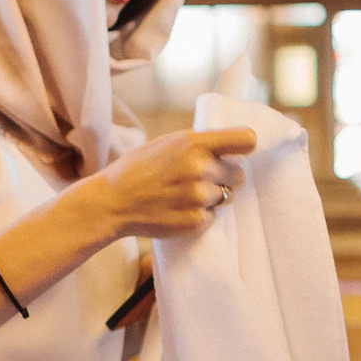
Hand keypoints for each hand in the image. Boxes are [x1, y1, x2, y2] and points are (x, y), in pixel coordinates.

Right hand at [79, 127, 256, 240]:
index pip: (246, 140)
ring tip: (183, 195)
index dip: (244, 146)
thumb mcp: (168, 143)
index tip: (238, 152)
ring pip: (226, 196)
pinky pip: (213, 216)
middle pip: (239, 174)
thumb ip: (199, 144)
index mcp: (195, 143)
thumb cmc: (138, 169)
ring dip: (211, 197)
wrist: (113, 202)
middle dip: (224, 177)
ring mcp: (200, 197)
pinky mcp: (196, 221)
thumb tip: (231, 149)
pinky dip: (200, 214)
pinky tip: (177, 209)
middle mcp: (201, 168)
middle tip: (199, 179)